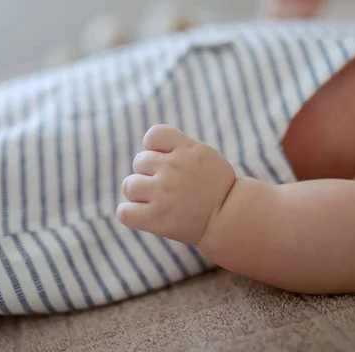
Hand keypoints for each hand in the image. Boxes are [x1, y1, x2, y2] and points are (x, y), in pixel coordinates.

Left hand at [117, 125, 235, 244]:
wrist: (230, 218)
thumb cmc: (216, 187)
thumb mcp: (204, 155)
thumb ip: (178, 146)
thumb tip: (147, 147)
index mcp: (186, 149)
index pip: (153, 136)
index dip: (154, 148)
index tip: (165, 160)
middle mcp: (173, 167)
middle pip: (139, 162)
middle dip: (149, 173)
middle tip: (167, 187)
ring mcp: (163, 193)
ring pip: (129, 186)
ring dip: (138, 193)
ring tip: (156, 201)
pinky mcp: (156, 218)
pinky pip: (124, 212)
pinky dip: (130, 213)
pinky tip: (144, 214)